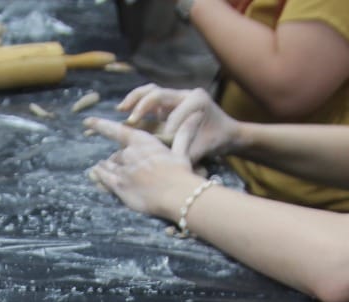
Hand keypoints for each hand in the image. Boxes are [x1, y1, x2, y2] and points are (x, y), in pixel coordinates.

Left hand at [84, 118, 204, 219]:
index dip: (101, 125)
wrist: (177, 195)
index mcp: (144, 143)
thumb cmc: (181, 173)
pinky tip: (96, 172)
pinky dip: (100, 174)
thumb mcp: (182, 151)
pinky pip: (104, 178)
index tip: (87, 122)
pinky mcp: (119, 187)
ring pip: (110, 165)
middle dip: (121, 158)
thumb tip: (195, 115)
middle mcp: (130, 154)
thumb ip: (183, 133)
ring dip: (108, 166)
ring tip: (105, 166)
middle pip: (118, 154)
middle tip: (126, 164)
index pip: (118, 131)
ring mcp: (123, 171)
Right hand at [116, 84, 244, 161]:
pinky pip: (150, 96)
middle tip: (129, 118)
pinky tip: (125, 111)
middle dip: (141, 106)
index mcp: (196, 100)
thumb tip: (166, 164)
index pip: (174, 115)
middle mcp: (185, 93)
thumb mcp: (201, 149)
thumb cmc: (215, 141)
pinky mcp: (169, 101)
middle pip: (157, 93)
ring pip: (151, 90)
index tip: (162, 144)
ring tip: (121, 109)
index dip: (166, 129)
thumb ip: (185, 153)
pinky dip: (137, 102)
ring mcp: (176, 95)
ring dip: (135, 99)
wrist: (227, 133)